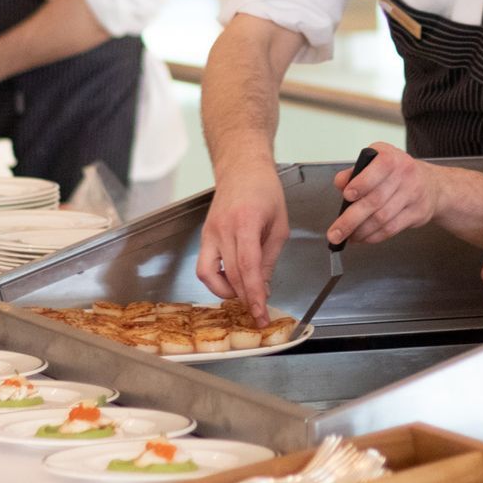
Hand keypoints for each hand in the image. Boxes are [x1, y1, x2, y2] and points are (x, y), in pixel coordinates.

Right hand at [196, 163, 288, 323]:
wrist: (242, 168)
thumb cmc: (265, 191)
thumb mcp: (279, 225)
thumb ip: (270, 258)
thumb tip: (264, 287)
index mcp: (246, 222)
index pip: (248, 268)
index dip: (254, 294)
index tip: (260, 313)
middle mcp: (223, 228)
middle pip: (229, 275)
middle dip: (244, 299)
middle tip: (257, 312)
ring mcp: (209, 232)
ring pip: (207, 275)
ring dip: (225, 291)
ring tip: (243, 294)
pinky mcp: (204, 236)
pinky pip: (204, 266)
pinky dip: (216, 279)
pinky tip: (231, 281)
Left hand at [327, 143, 441, 245]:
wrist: (431, 183)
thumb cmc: (397, 172)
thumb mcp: (376, 162)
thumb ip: (355, 172)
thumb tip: (341, 183)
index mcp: (390, 158)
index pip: (377, 170)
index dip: (361, 184)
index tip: (346, 196)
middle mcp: (404, 174)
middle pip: (375, 200)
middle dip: (351, 220)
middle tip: (335, 233)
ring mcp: (413, 194)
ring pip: (382, 218)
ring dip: (361, 231)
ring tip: (347, 236)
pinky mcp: (417, 213)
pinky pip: (391, 229)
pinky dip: (374, 236)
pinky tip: (363, 237)